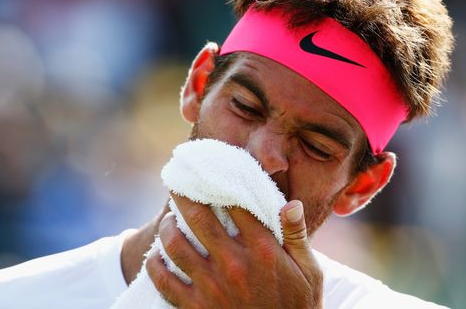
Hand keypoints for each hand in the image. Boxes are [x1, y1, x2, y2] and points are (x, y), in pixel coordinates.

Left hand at [146, 194, 322, 308]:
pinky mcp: (196, 308)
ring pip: (176, 246)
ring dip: (167, 228)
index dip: (219, 182)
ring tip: (167, 220)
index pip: (235, 204)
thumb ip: (296, 236)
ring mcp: (212, 287)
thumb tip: (291, 203)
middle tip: (175, 182)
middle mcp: (234, 263)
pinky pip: (165, 282)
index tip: (209, 170)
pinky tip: (155, 256)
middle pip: (199, 217)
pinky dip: (155, 266)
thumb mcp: (310, 272)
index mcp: (263, 250)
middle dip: (183, 195)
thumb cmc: (299, 308)